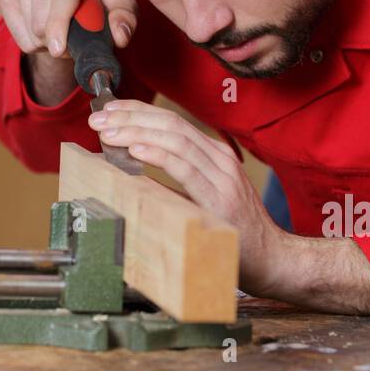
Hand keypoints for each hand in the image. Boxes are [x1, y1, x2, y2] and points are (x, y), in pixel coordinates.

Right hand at [0, 0, 137, 104]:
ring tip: (64, 30)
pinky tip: (47, 28)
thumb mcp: (119, 3)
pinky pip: (19, 35)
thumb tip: (121, 35)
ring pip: (32, 28)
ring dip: (50, 42)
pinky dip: (35, 42)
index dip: (59, 20)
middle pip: (44, 15)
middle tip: (77, 38)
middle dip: (60, 38)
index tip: (59, 48)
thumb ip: (125, 16)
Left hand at [86, 99, 281, 294]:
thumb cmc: (233, 231)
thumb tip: (127, 168)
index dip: (137, 112)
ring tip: (109, 133)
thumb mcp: (201, 195)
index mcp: (213, 154)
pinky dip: (158, 155)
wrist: (271, 258)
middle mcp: (219, 158)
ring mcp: (222, 176)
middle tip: (98, 120)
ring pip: (175, 140)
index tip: (108, 111)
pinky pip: (185, 169)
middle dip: (130, 118)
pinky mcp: (221, 198)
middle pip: (170, 124)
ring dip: (136, 133)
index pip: (171, 121)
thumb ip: (172, 179)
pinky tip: (136, 151)